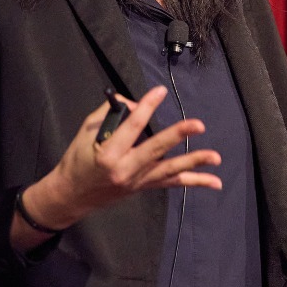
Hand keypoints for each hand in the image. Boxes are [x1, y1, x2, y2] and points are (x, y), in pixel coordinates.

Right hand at [14, 86, 220, 244]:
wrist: (71, 195)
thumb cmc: (77, 159)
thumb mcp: (86, 131)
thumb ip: (111, 113)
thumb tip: (136, 102)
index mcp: (108, 154)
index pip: (132, 126)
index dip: (147, 106)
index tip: (160, 91)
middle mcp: (125, 170)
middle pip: (156, 149)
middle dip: (178, 136)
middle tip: (198, 125)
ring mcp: (137, 181)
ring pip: (170, 170)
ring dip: (194, 163)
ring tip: (215, 158)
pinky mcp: (145, 187)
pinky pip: (172, 182)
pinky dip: (194, 182)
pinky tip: (215, 183)